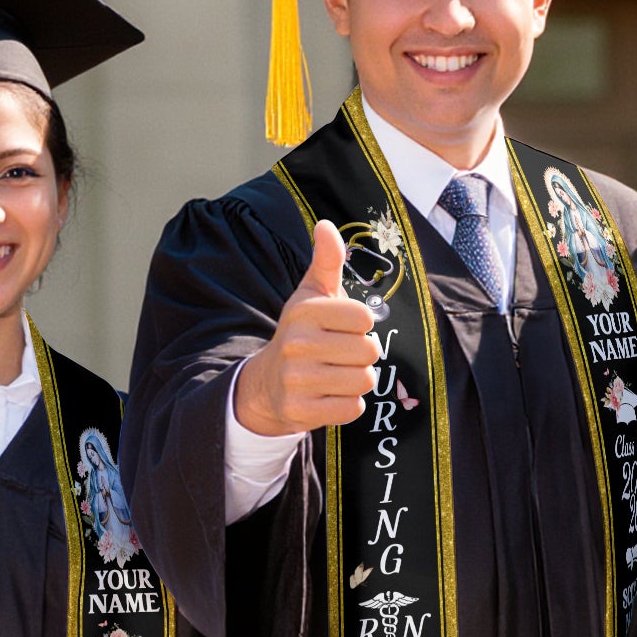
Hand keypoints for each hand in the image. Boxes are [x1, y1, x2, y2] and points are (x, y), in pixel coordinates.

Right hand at [232, 221, 380, 436]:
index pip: (365, 317)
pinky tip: (329, 395)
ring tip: (335, 374)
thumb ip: (326, 261)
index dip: (361, 325)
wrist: (267, 383)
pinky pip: (352, 409)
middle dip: (362, 355)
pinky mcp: (301, 411)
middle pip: (369, 351)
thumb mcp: (311, 295)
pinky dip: (348, 405)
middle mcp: (298, 344)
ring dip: (357, 380)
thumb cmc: (301, 333)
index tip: (341, 328)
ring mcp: (297, 380)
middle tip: (340, 354)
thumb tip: (326, 225)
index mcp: (304, 311)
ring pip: (364, 381)